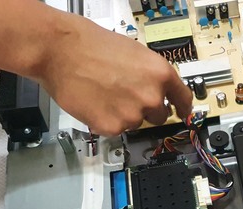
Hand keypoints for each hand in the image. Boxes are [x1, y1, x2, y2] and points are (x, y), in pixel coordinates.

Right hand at [36, 13, 192, 135]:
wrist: (59, 50)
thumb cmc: (90, 45)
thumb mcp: (134, 53)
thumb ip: (149, 75)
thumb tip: (155, 89)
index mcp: (161, 74)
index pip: (183, 99)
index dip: (183, 108)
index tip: (183, 114)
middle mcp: (152, 97)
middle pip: (160, 116)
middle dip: (146, 110)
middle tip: (125, 96)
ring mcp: (133, 114)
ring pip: (136, 123)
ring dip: (124, 114)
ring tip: (104, 94)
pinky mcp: (113, 127)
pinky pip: (116, 129)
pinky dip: (106, 121)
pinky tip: (95, 103)